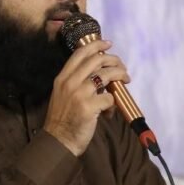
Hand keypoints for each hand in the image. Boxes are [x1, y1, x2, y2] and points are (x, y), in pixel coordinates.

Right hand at [43, 40, 130, 156]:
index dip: (96, 45)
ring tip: (125, 80)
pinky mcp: (89, 107)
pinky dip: (113, 103)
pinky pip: (109, 97)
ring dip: (120, 75)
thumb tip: (99, 73)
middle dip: (114, 60)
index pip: (80, 53)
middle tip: (122, 67)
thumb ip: (76, 82)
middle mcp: (70, 82)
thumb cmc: (63, 119)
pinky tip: (109, 111)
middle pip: (97, 60)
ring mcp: (80, 94)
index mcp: (63, 78)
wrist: (58, 140)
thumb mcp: (63, 94)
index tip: (108, 44)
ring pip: (106, 75)